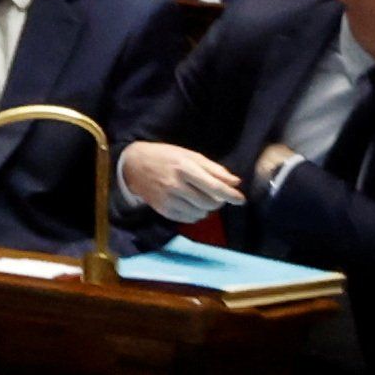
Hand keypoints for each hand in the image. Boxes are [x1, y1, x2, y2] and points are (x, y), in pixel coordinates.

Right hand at [121, 142, 244, 221]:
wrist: (133, 165)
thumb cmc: (165, 156)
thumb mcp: (189, 155)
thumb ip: (213, 169)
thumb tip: (235, 182)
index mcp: (184, 167)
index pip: (214, 186)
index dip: (231, 195)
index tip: (241, 200)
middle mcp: (176, 185)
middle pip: (210, 203)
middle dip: (217, 201)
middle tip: (213, 194)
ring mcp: (169, 199)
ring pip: (201, 214)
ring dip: (206, 208)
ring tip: (198, 197)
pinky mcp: (163, 210)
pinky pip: (189, 219)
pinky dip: (194, 214)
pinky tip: (188, 203)